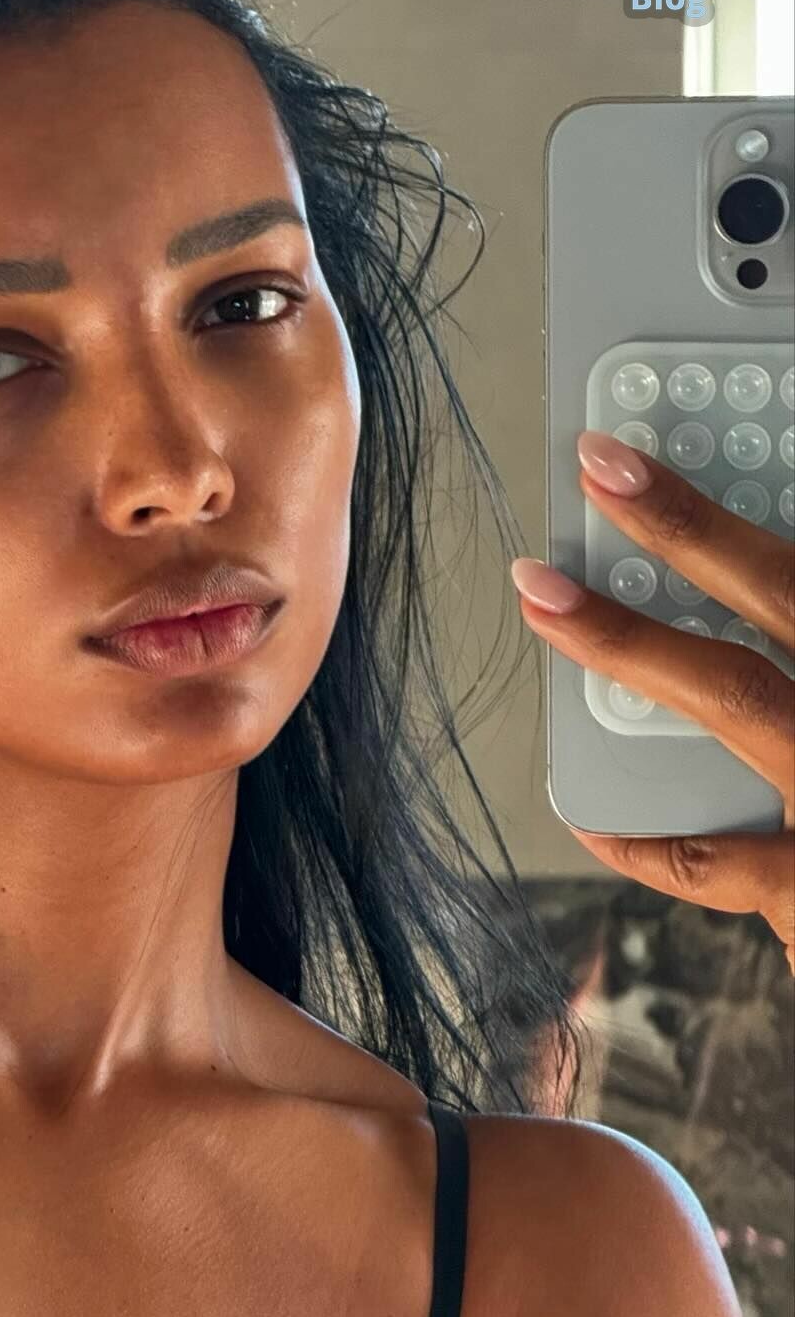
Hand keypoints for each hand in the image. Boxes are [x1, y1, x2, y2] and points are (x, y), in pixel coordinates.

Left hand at [509, 428, 794, 976]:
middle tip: (603, 463)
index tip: (675, 457)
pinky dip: (637, 834)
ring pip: (740, 696)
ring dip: (633, 641)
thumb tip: (757, 594)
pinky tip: (583, 808)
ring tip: (546, 598)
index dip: (734, 513)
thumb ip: (782, 647)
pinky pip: (707, 859)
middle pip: (790, 592)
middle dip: (693, 524)